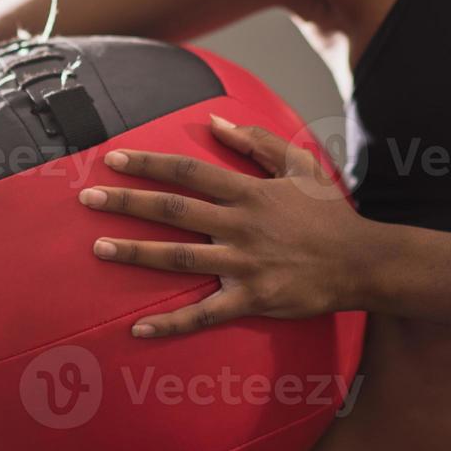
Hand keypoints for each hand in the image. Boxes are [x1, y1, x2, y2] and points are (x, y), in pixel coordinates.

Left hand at [78, 114, 365, 336]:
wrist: (362, 262)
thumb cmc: (329, 213)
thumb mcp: (300, 165)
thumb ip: (257, 142)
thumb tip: (215, 121)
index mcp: (249, 192)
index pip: (189, 172)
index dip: (149, 164)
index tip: (114, 158)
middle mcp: (241, 226)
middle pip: (174, 211)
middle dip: (127, 203)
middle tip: (88, 198)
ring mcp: (244, 265)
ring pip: (181, 258)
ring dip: (137, 254)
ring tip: (99, 249)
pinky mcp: (251, 300)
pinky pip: (204, 315)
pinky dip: (171, 324)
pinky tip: (139, 329)